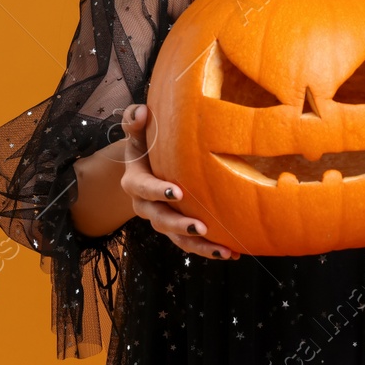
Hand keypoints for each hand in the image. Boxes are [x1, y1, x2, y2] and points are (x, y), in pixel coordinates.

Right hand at [117, 104, 239, 260]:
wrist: (146, 165)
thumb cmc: (145, 143)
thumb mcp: (136, 131)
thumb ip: (133, 120)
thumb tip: (141, 111)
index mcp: (134, 182)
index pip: (142, 188)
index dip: (157, 192)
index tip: (176, 192)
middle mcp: (145, 206)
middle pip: (160, 220)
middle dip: (179, 226)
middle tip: (200, 227)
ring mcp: (162, 219)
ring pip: (177, 239)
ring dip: (199, 246)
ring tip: (222, 251)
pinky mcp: (176, 229)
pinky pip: (190, 244)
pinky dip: (209, 249)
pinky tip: (231, 253)